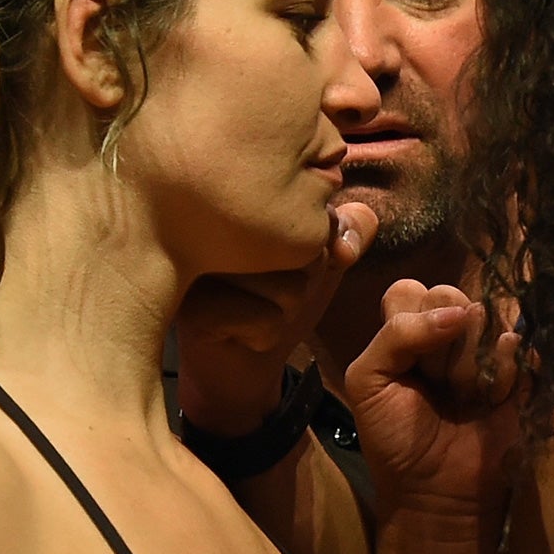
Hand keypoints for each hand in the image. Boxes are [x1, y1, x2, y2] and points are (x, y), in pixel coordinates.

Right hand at [175, 203, 376, 436]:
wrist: (237, 356)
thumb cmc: (272, 296)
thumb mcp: (318, 257)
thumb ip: (346, 227)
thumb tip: (359, 222)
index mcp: (242, 197)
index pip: (316, 216)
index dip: (316, 253)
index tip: (281, 263)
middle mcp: (213, 223)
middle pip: (306, 251)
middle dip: (302, 284)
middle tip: (262, 291)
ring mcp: (196, 264)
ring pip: (290, 287)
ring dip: (283, 311)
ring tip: (249, 308)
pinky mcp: (194, 309)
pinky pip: (267, 320)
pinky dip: (265, 335)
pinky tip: (236, 332)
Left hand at [343, 280, 522, 517]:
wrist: (438, 489)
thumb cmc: (395, 436)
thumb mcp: (368, 381)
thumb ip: (395, 335)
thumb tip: (460, 312)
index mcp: (406, 328)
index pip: (410, 289)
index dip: (412, 316)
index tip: (409, 355)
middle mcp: (447, 331)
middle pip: (450, 298)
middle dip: (441, 344)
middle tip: (436, 384)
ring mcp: (485, 348)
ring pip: (485, 321)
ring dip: (470, 365)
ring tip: (464, 398)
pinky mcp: (519, 369)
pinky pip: (518, 347)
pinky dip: (503, 375)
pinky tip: (492, 402)